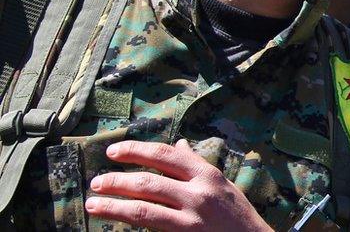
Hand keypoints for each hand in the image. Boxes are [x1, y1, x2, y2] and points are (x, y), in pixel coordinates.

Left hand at [85, 139, 271, 231]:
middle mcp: (198, 193)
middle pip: (148, 181)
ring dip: (113, 205)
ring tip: (94, 204)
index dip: (135, 150)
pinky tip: (115, 222)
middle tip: (96, 183)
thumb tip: (178, 145)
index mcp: (206, 174)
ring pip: (143, 207)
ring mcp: (191, 218)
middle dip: (117, 181)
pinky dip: (130, 223)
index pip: (164, 155)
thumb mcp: (221, 184)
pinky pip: (151, 228)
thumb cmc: (236, 214)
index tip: (113, 152)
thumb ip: (196, 166)